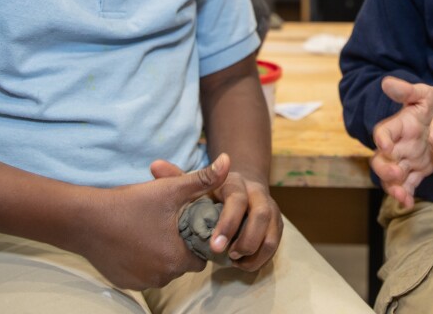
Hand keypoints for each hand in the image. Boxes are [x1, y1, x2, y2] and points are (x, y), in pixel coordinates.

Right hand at [74, 153, 229, 289]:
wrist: (84, 220)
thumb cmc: (129, 203)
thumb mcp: (169, 190)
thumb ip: (203, 180)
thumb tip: (228, 161)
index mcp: (177, 258)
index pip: (202, 255)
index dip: (199, 239)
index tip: (188, 223)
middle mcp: (162, 277)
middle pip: (183, 264)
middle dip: (181, 247)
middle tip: (169, 225)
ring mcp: (142, 282)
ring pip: (164, 271)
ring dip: (163, 255)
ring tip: (152, 231)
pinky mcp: (126, 284)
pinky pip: (144, 275)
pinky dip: (143, 262)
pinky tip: (136, 241)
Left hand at [151, 158, 282, 270]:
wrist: (241, 190)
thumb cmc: (211, 191)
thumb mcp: (195, 184)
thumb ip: (177, 178)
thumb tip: (155, 166)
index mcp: (236, 183)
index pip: (238, 200)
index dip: (228, 223)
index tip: (214, 246)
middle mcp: (258, 194)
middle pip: (262, 216)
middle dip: (245, 240)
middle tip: (226, 257)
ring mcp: (271, 210)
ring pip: (272, 234)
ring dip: (254, 252)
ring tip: (234, 262)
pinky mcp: (277, 226)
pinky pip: (274, 246)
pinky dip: (260, 259)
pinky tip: (242, 265)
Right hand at [371, 76, 432, 207]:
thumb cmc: (430, 104)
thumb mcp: (423, 94)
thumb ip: (407, 91)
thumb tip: (386, 82)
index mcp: (396, 126)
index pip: (383, 132)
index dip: (383, 139)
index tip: (386, 145)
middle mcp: (396, 145)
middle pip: (381, 160)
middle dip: (385, 169)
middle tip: (395, 173)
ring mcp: (404, 160)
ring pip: (391, 177)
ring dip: (394, 187)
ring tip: (402, 195)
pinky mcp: (415, 171)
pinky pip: (407, 185)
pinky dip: (406, 195)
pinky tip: (409, 203)